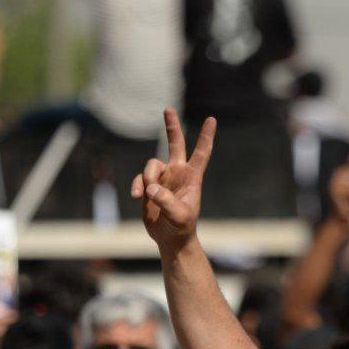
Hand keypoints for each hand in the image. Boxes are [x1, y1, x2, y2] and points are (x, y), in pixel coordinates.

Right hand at [130, 108, 214, 252]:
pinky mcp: (150, 186)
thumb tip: (151, 187)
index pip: (201, 153)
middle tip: (168, 109)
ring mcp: (164, 179)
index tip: (211, 119)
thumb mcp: (178, 215)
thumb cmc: (181, 227)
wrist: (171, 238)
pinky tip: (137, 197)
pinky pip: (139, 178)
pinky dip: (137, 185)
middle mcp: (178, 174)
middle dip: (171, 127)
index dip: (206, 136)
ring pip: (151, 165)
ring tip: (147, 194)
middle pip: (175, 145)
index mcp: (192, 178)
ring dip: (147, 178)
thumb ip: (166, 201)